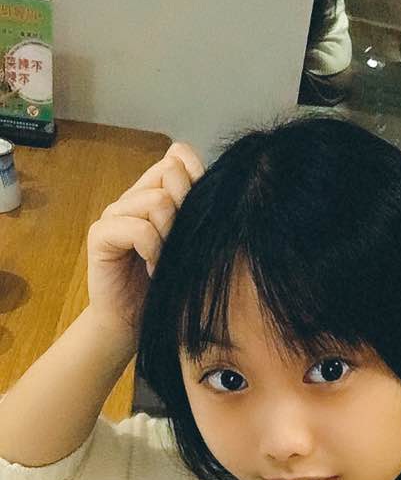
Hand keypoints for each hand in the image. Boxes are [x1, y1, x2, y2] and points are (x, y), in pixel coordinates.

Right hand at [86, 141, 204, 335]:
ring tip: (166, 261)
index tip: (201, 218)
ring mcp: (115, 212)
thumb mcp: (193, 244)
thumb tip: (222, 182)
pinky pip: (139, 228)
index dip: (197, 179)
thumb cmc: (169, 286)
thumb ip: (200, 212)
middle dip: (185, 209)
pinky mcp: (100, 234)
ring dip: (170, 236)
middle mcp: (134, 196)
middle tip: (181, 244)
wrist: (134, 323)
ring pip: (157, 201)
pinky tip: (153, 269)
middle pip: (170, 172)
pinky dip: (153, 251)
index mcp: (156, 192)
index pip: (179, 156)